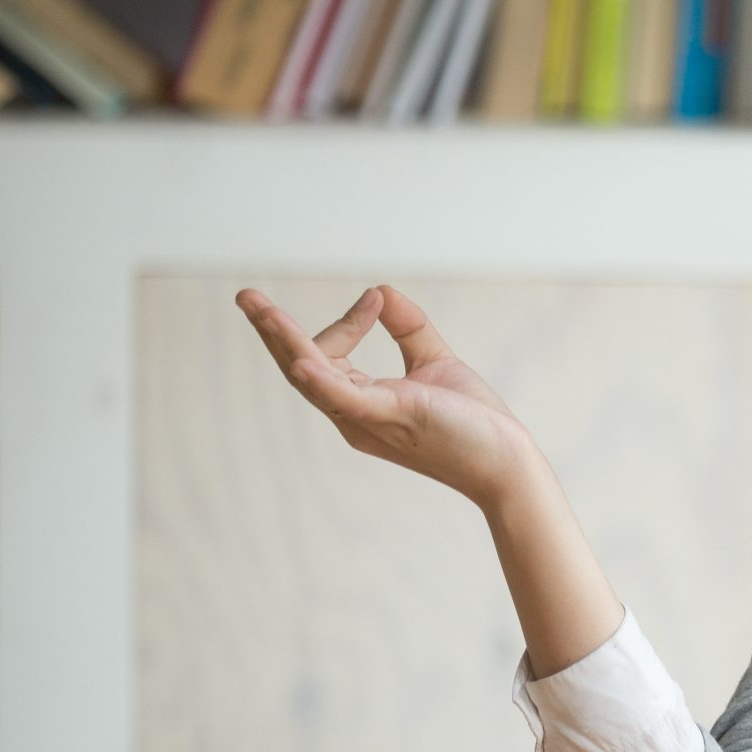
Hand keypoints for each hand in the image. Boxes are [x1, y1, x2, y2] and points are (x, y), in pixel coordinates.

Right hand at [234, 283, 542, 509]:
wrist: (507, 463)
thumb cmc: (472, 421)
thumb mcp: (434, 362)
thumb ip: (408, 327)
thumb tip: (379, 289)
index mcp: (360, 402)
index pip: (329, 355)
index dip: (348, 320)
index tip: (376, 299)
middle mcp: (353, 415)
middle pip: (300, 367)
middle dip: (272, 331)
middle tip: (245, 296)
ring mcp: (368, 420)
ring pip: (312, 378)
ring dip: (283, 341)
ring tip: (258, 309)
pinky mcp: (391, 419)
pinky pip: (345, 400)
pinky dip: (322, 379)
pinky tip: (301, 361)